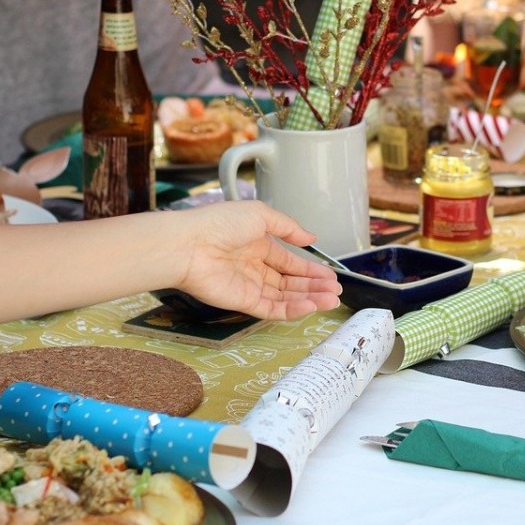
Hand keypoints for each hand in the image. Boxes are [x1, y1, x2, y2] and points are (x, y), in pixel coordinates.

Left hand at [173, 201, 341, 320]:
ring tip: (331, 300)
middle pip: (290, 282)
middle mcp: (254, 266)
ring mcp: (249, 286)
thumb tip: (311, 238)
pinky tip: (310, 306)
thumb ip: (289, 228)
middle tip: (335, 291)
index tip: (330, 275)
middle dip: (314, 286)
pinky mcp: (243, 302)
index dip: (311, 269)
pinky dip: (292, 310)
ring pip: (285, 297)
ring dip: (309, 299)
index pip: (289, 261)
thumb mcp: (260, 214)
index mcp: (258, 244)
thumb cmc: (219, 224)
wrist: (189, 245)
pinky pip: (272, 309)